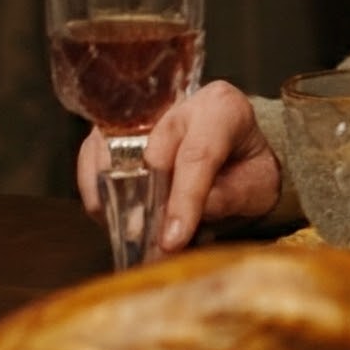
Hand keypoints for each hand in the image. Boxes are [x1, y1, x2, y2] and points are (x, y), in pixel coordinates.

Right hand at [76, 81, 281, 256]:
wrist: (238, 151)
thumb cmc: (249, 167)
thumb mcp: (257, 184)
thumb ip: (226, 198)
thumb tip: (179, 221)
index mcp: (222, 109)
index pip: (199, 154)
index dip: (183, 200)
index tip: (172, 241)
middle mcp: (180, 103)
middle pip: (151, 154)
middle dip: (147, 205)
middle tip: (149, 246)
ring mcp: (144, 112)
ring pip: (112, 150)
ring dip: (114, 198)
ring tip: (129, 234)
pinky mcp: (118, 125)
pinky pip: (92, 154)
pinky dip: (96, 189)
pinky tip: (110, 217)